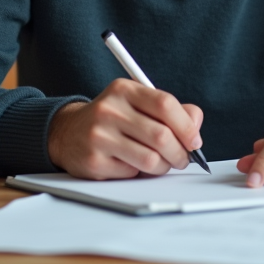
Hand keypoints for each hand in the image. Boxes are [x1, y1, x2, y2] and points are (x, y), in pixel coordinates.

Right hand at [47, 78, 203, 179]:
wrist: (67, 132)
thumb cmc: (113, 119)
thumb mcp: (138, 104)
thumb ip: (171, 110)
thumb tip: (195, 125)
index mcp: (124, 90)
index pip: (165, 104)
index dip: (187, 126)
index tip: (194, 141)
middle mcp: (110, 110)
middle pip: (162, 136)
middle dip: (180, 153)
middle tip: (182, 158)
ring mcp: (99, 136)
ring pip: (151, 160)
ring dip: (163, 166)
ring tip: (159, 162)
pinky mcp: (94, 161)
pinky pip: (132, 173)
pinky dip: (140, 173)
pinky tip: (131, 164)